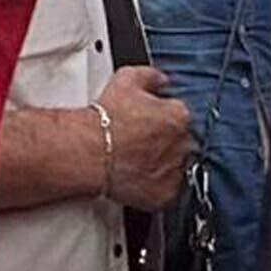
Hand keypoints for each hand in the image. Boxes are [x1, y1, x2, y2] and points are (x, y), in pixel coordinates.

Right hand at [96, 66, 192, 211]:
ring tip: (138, 161)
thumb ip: (152, 75)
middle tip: (141, 143)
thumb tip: (161, 80)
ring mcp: (175, 171)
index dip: (162, 119)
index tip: (149, 124)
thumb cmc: (104, 121)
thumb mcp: (127, 78)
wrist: (87, 153)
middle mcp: (183, 144)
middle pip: (181, 142)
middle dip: (165, 142)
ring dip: (163, 164)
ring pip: (176, 166)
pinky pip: (167, 190)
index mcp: (179, 116)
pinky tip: (139, 177)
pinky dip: (156, 186)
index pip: (180, 117)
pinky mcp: (165, 195)